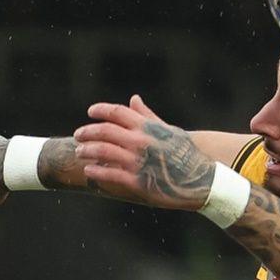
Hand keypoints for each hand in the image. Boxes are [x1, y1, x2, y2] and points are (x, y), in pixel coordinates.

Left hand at [74, 101, 214, 211]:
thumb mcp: (168, 130)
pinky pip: (109, 174)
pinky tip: (89, 170)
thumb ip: (147, 116)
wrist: (201, 180)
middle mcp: (140, 141)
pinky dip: (96, 171)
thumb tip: (134, 98)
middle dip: (87, 131)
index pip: (117, 112)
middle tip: (78, 135)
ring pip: (102, 151)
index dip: (100, 109)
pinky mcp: (137, 181)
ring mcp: (137, 161)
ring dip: (86, 150)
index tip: (90, 112)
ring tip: (80, 152)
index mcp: (147, 127)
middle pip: (104, 131)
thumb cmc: (186, 154)